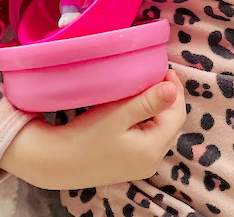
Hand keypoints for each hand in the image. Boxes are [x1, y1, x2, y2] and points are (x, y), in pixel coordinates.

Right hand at [0, 69, 186, 189]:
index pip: (176, 115)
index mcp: (153, 150)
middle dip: (167, 99)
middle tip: (155, 75)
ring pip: (160, 130)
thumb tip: (172, 89)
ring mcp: (142, 165)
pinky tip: (135, 109)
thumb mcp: (117, 115)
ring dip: (156, 109)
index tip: (163, 68)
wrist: (57, 163)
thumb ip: (147, 102)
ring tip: (145, 88)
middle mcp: (152, 162)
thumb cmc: (85, 137)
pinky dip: (146, 121)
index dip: (174, 90)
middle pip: (170, 124)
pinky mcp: (130, 165)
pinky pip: (148, 138)